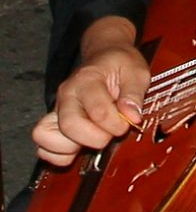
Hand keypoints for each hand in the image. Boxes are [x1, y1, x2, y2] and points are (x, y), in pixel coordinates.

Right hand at [33, 20, 149, 166]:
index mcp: (87, 80)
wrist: (104, 57)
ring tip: (93, 139)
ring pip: (45, 137)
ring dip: (71, 147)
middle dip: (96, 137)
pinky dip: (58, 154)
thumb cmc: (120, 64)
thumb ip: (134, 93)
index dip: (116, 124)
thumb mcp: (136, 71)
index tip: (128, 122)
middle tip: (111, 133)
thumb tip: (132, 117)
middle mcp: (66, 96)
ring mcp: (56, 110)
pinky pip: (44, 146)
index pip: (97, 111)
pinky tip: (78, 148)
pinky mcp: (54, 123)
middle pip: (68, 126)